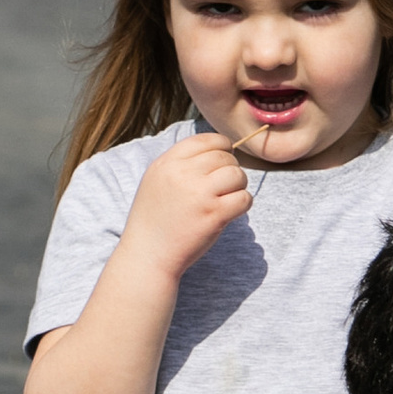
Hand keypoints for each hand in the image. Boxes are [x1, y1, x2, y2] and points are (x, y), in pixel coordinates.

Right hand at [120, 128, 253, 283]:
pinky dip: (243, 204)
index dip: (221, 147)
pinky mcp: (214, 214)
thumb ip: (181, 162)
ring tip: (227, 198)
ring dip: (239, 186)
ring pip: (238, 174)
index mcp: (168, 162)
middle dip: (230, 169)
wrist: (148, 254)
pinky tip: (230, 212)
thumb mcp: (157, 179)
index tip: (221, 162)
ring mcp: (200, 193)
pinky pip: (244, 198)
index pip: (206, 139)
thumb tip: (217, 148)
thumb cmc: (155, 218)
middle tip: (223, 187)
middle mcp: (183, 173)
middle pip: (225, 157)